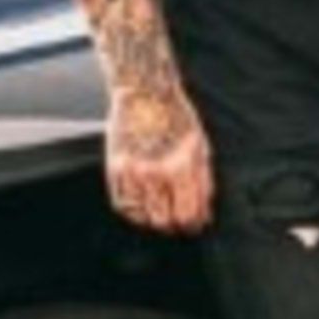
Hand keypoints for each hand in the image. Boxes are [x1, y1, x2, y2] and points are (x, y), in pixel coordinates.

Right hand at [107, 85, 214, 233]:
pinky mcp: (114, 168)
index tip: (193, 224)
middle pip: (163, 220)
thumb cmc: (176, 116)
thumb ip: (202, 184)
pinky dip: (133, 210)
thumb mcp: (200, 148)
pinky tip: (142, 203)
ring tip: (159, 208)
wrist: (143, 93)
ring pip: (141, 216)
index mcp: (181, 167)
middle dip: (173, 224)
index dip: (192, 224)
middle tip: (176, 221)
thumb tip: (203, 214)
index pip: (187, 213)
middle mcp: (155, 172)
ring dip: (152, 218)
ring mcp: (132, 171)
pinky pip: (122, 203)